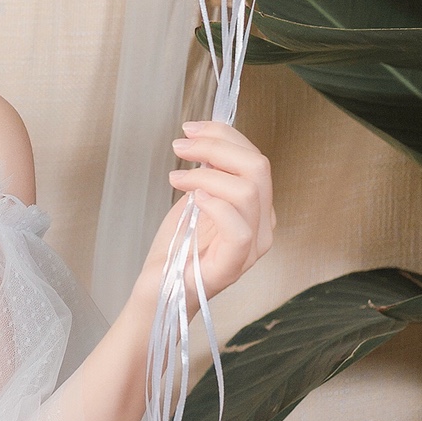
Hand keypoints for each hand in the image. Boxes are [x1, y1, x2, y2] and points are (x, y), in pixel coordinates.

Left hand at [136, 119, 274, 314]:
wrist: (159, 290)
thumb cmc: (176, 248)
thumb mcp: (195, 199)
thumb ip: (208, 173)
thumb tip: (205, 139)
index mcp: (257, 208)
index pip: (255, 159)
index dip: (224, 135)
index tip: (190, 129)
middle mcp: (262, 227)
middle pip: (258, 168)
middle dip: (216, 146)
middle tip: (181, 147)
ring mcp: (252, 249)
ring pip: (248, 191)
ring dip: (206, 174)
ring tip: (177, 179)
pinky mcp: (233, 266)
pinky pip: (238, 228)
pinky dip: (215, 205)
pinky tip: (193, 199)